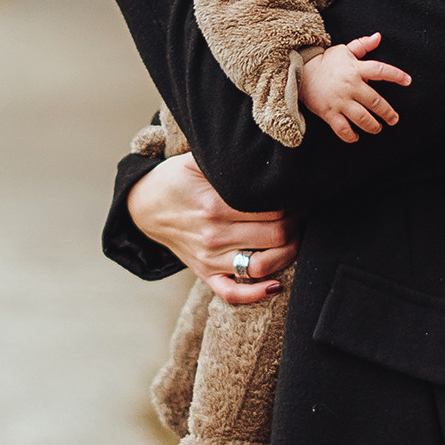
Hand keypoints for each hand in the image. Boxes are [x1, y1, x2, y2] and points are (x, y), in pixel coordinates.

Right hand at [125, 150, 298, 302]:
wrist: (146, 206)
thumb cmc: (177, 179)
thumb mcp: (197, 160)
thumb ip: (230, 159)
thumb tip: (264, 151)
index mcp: (215, 204)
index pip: (273, 209)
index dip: (293, 202)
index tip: (296, 195)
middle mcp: (214, 235)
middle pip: (276, 236)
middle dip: (296, 224)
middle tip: (299, 213)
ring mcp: (210, 258)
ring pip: (264, 265)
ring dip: (288, 253)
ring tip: (293, 237)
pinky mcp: (205, 273)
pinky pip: (233, 293)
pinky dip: (257, 294)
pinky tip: (276, 285)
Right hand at [296, 31, 411, 143]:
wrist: (301, 72)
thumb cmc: (326, 62)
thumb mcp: (344, 50)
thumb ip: (362, 45)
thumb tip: (378, 37)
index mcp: (356, 69)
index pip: (381, 71)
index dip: (396, 75)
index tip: (408, 81)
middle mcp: (350, 86)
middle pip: (375, 101)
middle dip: (388, 113)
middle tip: (394, 119)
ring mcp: (340, 100)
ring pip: (362, 118)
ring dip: (373, 126)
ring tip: (378, 128)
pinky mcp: (329, 112)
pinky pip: (343, 129)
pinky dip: (351, 136)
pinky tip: (356, 136)